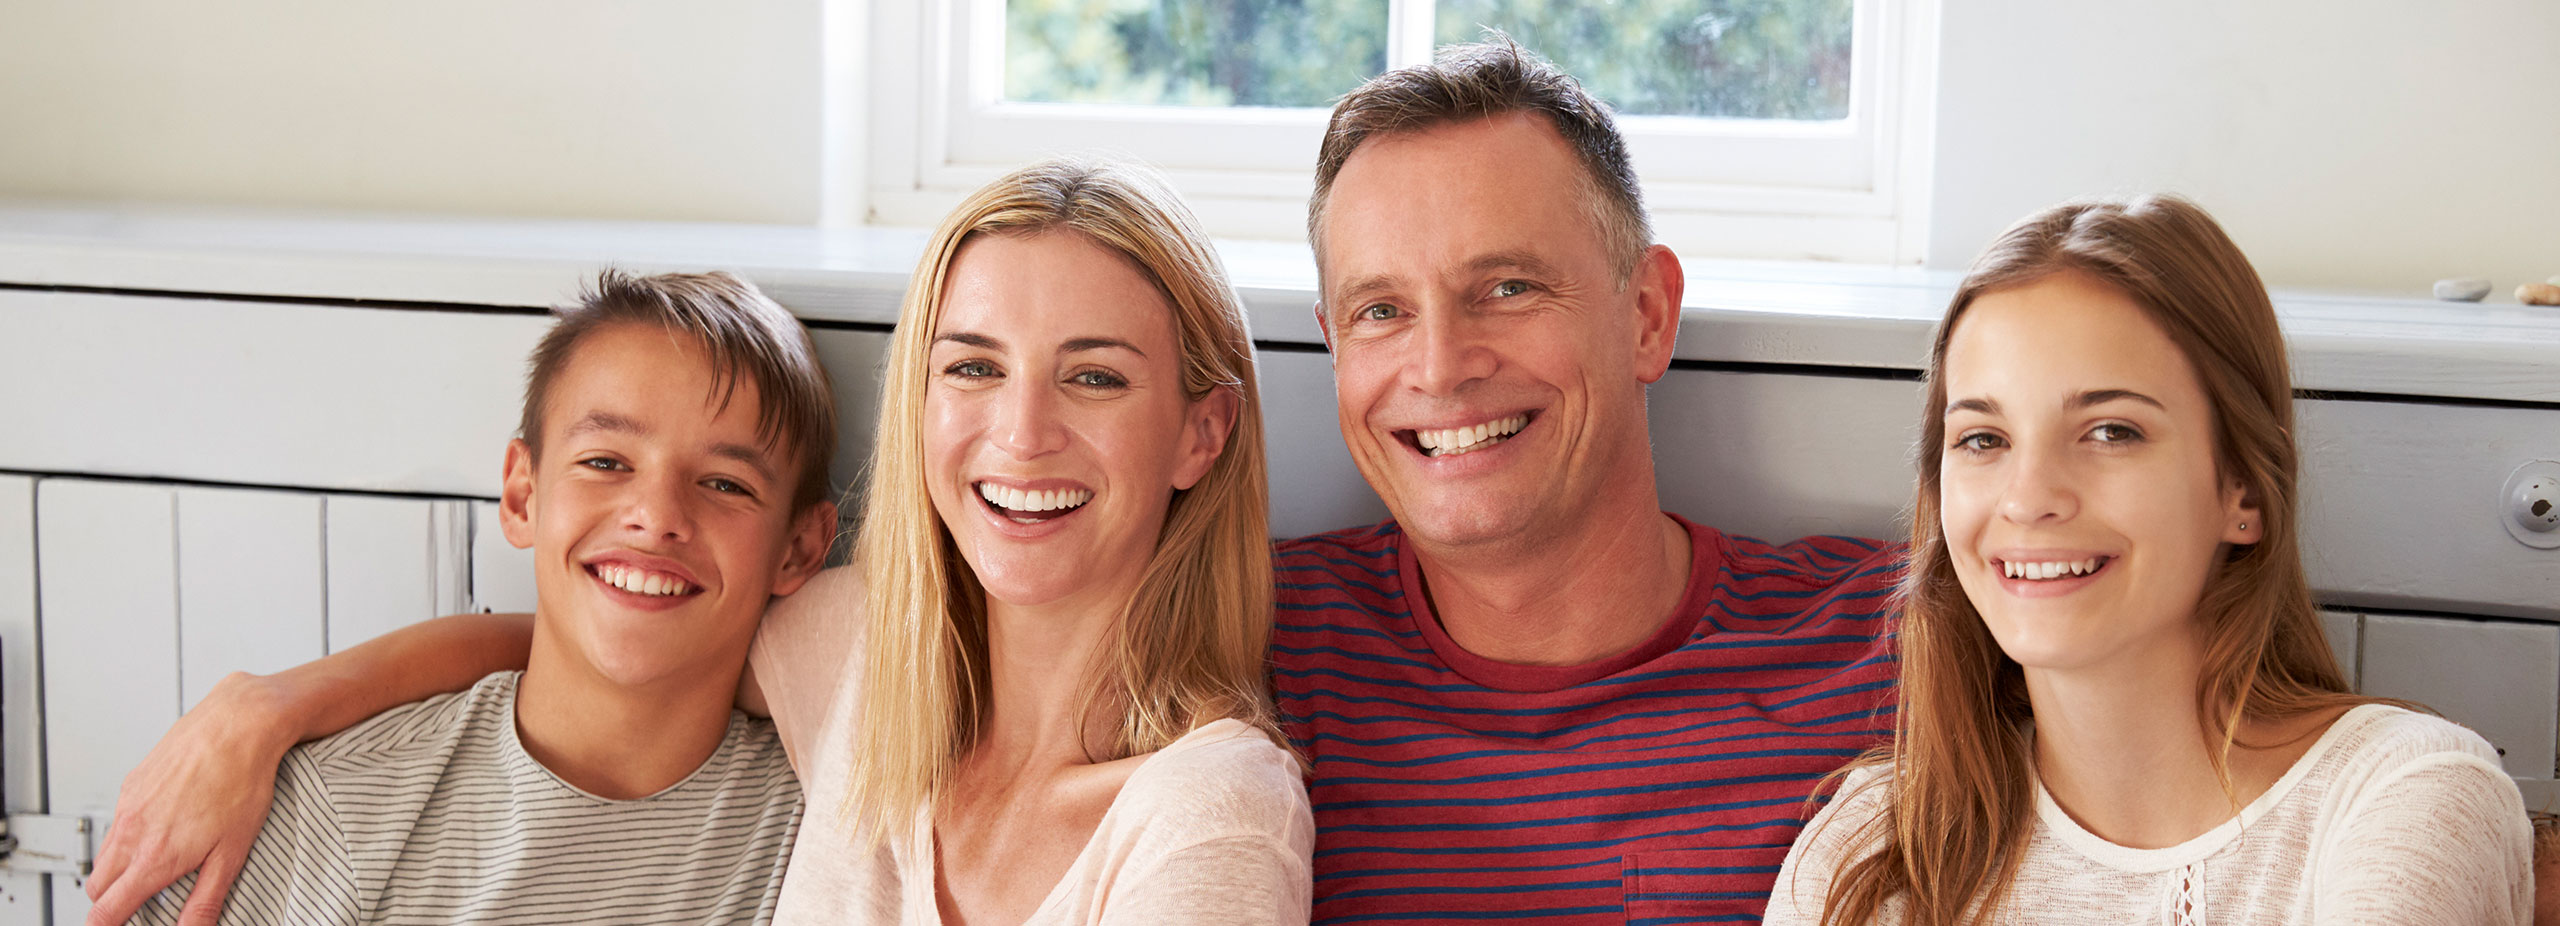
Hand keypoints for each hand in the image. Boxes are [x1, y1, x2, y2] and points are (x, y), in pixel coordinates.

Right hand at [83, 672, 299, 925]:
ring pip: (105, 853)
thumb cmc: (242, 781)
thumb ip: (206, 899)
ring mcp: (129, 805)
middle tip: (141, 901)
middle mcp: (132, 832)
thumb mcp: (233, 852)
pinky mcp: (132, 783)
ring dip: (120, 867)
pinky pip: (118, 821)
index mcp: (153, 857)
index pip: (105, 910)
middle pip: (98, 886)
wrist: (238, 724)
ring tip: (156, 864)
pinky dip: (130, 834)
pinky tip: (164, 826)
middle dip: (112, 900)